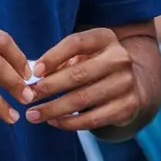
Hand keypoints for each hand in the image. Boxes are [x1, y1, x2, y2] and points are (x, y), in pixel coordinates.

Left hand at [24, 27, 144, 130]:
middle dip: (48, 87)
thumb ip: (60, 61)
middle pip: (78, 74)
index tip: (34, 71)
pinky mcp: (128, 107)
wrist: (132, 83)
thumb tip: (34, 75)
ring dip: (53, 109)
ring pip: (82, 99)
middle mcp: (120, 58)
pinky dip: (69, 122)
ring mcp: (126, 83)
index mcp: (105, 38)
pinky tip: (54, 121)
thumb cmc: (95, 65)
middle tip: (27, 97)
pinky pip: (93, 119)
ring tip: (33, 115)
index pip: (76, 43)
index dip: (53, 56)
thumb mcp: (82, 55)